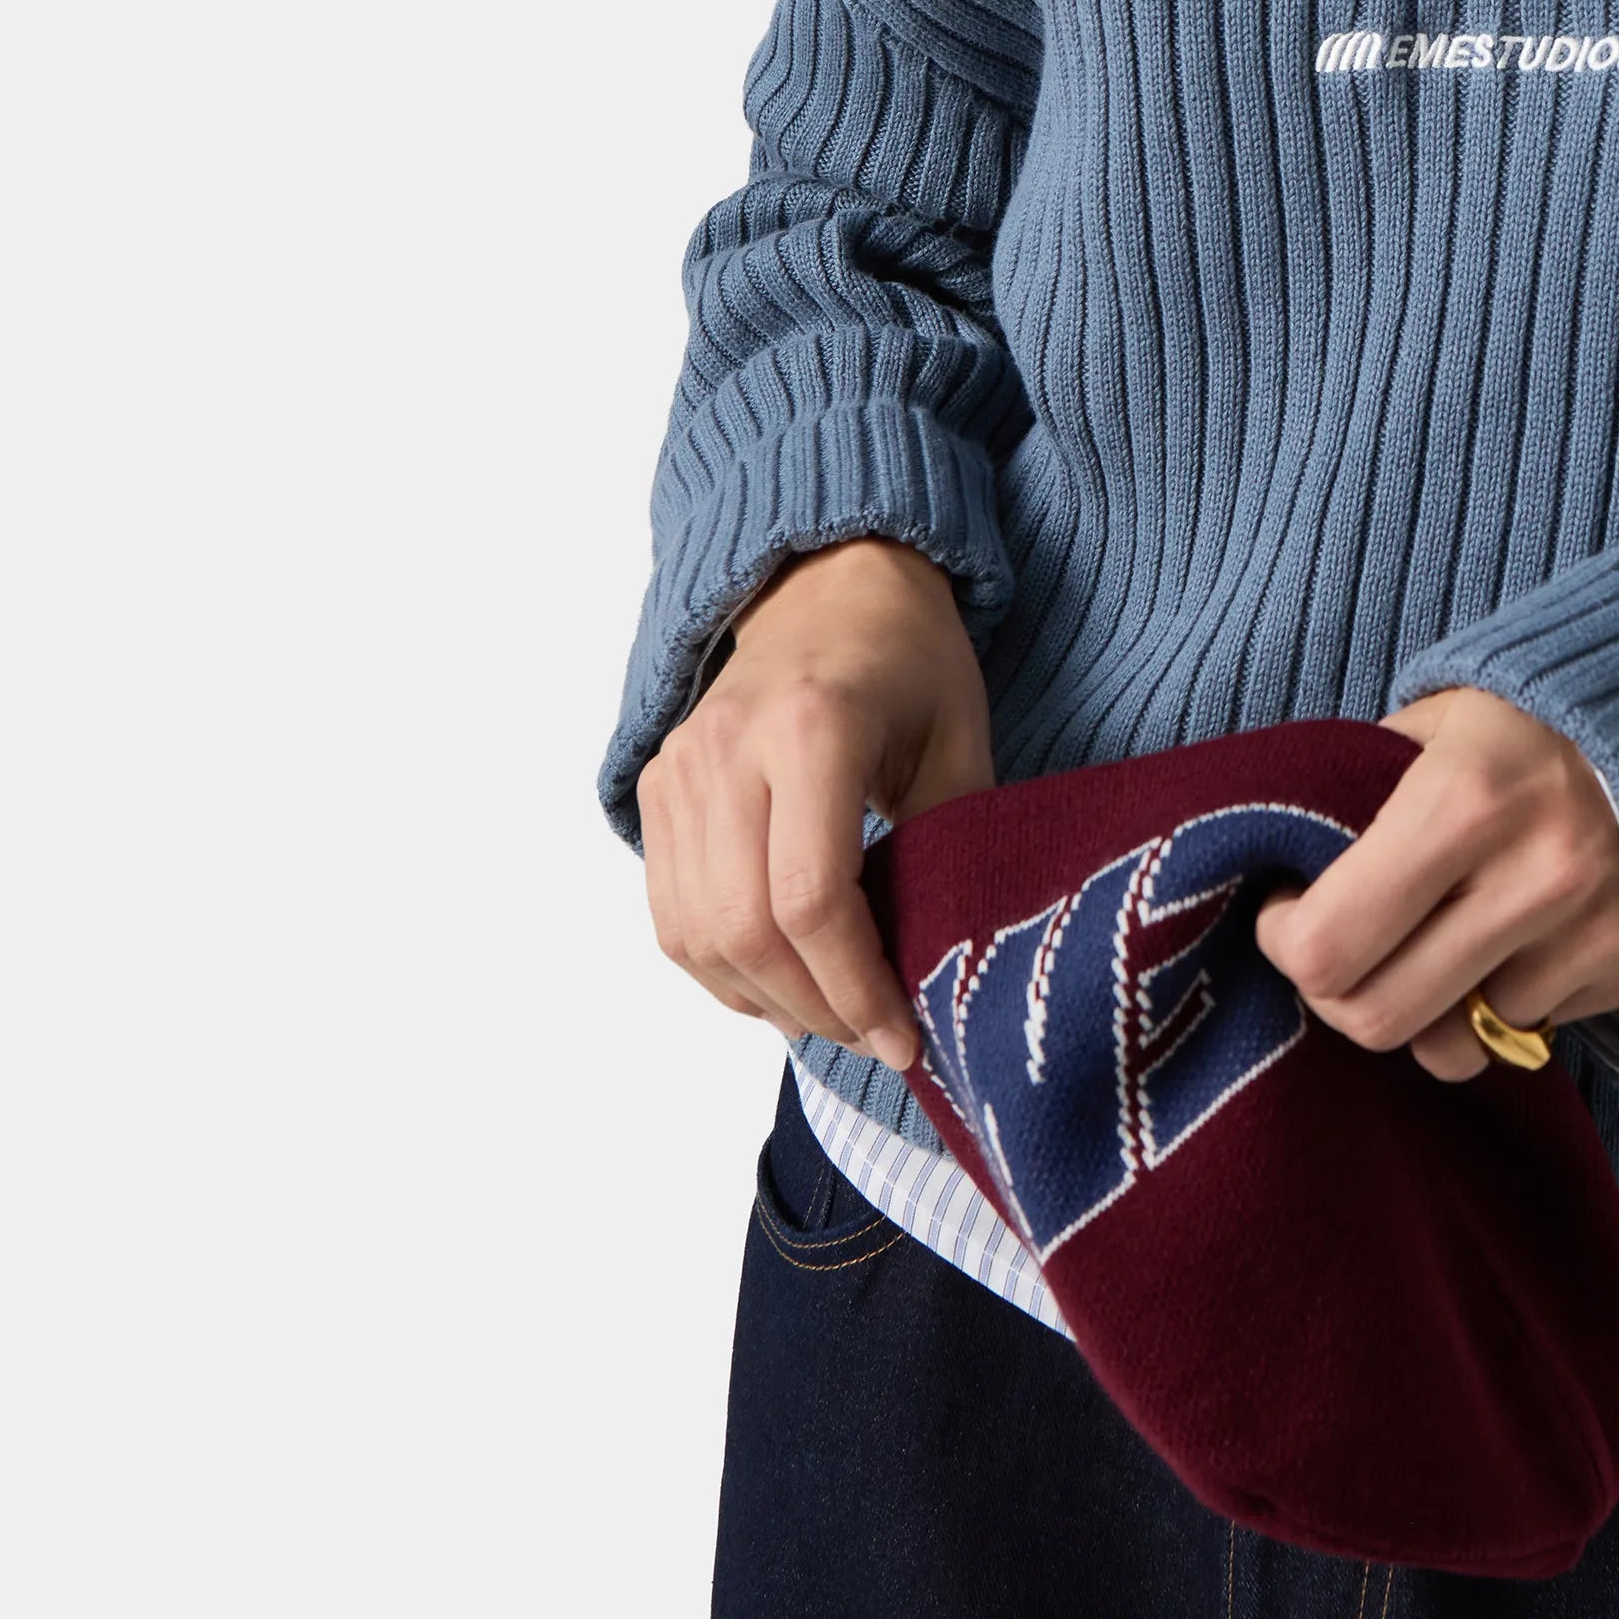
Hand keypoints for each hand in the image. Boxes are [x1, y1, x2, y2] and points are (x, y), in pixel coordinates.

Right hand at [635, 537, 993, 1072]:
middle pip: (744, 930)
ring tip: (833, 1018)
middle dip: (814, 1007)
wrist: (829, 581)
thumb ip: (954, 845)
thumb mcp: (960, 738)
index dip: (855, 987)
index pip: (809, 899)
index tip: (904, 1035)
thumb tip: (949, 966)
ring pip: (696, 934)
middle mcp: (728, 749)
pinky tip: (780, 984)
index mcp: (811, 728)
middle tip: (874, 1037)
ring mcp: (681, 768)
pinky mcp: (657, 787)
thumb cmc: (909, 657)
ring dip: (765, 1000)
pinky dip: (721, 968)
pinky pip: (671, 913)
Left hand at [1251, 687, 1618, 1081]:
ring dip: (1430, 1003)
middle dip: (1342, 992)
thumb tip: (1277, 874)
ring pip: (1454, 1042)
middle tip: (1345, 946)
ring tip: (1438, 936)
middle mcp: (1534, 876)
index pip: (1328, 947)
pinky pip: (1526, 1030)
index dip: (1286, 942)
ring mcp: (1590, 930)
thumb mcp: (1426, 726)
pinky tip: (1514, 935)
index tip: (1289, 913)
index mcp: (1462, 802)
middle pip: (1381, 1018)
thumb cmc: (1520, 722)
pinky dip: (1502, 999)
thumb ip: (1352, 797)